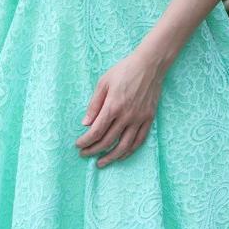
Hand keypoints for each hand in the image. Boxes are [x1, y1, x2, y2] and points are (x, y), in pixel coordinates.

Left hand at [75, 49, 164, 168]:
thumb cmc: (124, 70)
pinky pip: (139, 141)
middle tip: (84, 154)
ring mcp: (139, 119)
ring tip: (101, 163)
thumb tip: (86, 124)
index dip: (86, 141)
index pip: (96, 131)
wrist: (149, 65)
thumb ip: (94, 104)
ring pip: (124, 146)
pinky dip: (129, 151)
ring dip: (111, 157)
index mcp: (113, 106)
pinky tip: (121, 155)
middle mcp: (126, 116)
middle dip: (93, 150)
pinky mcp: (148, 119)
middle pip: (108, 140)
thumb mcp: (104, 82)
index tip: (79, 145)